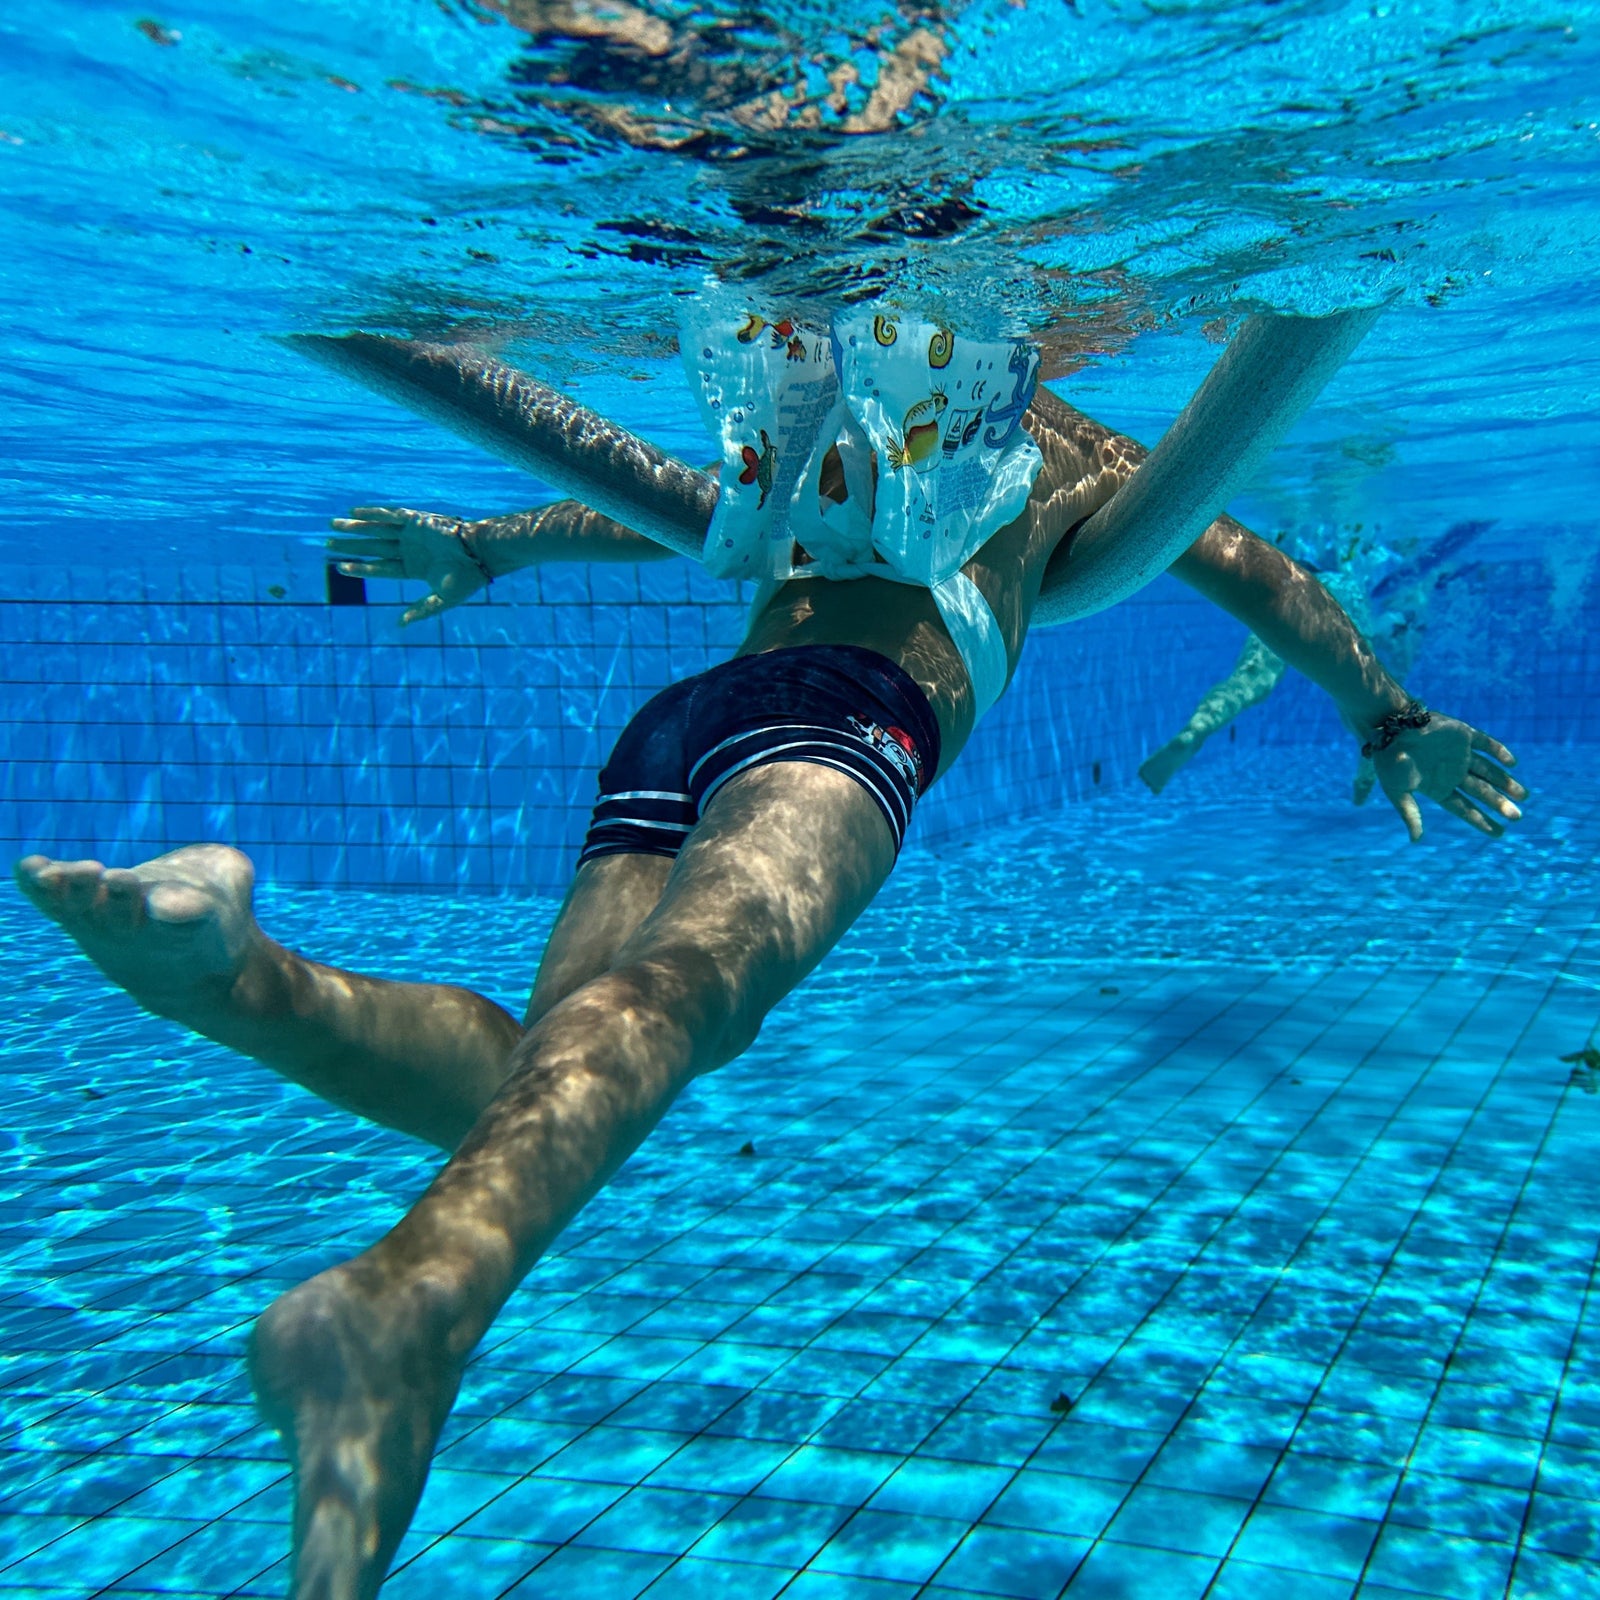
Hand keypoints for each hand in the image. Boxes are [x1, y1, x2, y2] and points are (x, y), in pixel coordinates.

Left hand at [327, 506, 492, 625]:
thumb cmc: (466, 579)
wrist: (482, 554)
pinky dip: (372, 513)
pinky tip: (354, 512)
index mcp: (415, 568)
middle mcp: (410, 550)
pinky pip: (390, 515)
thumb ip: (421, 610)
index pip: (380, 568)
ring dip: (355, 528)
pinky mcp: (417, 520)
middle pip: (373, 548)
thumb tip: (399, 625)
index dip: (360, 567)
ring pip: (377, 531)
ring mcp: (412, 534)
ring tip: (332, 525)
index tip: (340, 566)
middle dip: (351, 545)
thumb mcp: (442, 599)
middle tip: (327, 545)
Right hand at [1372, 714, 1525, 840]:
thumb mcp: (1397, 791)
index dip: (1482, 821)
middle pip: (1481, 792)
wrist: (1389, 727)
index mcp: (1437, 787)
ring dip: (1506, 782)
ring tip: (1524, 796)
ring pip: (1488, 771)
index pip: (1464, 808)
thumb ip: (1410, 814)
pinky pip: (1486, 744)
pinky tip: (1513, 764)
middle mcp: (1452, 772)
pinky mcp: (1463, 734)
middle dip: (1499, 804)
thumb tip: (1416, 840)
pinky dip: (1500, 752)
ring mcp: (1459, 753)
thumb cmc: (1389, 761)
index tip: (1499, 833)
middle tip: (1517, 817)